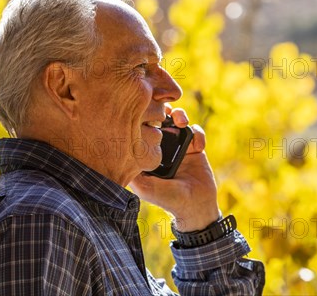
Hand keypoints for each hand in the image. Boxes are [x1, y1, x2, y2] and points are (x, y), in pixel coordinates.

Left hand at [130, 106, 220, 231]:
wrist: (196, 206)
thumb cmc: (169, 199)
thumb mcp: (146, 188)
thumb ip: (134, 174)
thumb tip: (119, 156)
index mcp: (145, 153)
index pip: (141, 128)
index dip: (142, 117)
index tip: (146, 116)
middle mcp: (160, 146)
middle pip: (158, 118)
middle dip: (161, 110)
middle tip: (165, 113)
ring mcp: (177, 145)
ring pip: (176, 119)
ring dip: (180, 115)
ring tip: (182, 122)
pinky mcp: (193, 147)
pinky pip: (195, 131)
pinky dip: (197, 134)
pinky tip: (198, 146)